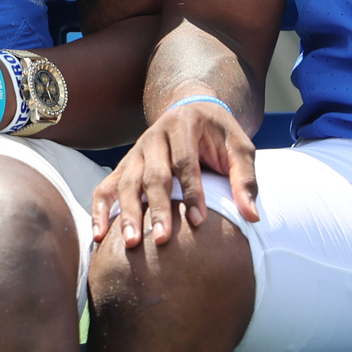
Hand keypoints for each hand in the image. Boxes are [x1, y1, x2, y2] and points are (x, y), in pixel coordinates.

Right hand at [90, 98, 258, 248]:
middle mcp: (153, 137)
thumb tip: (252, 217)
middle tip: (162, 239)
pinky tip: (99, 235)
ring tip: (132, 242)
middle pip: (152, 174)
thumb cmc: (218, 134)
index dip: (192, 192)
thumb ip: (246, 179)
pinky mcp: (125, 166)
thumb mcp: (239, 147)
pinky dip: (100, 210)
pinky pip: (105, 187)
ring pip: (126, 182)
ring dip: (127, 213)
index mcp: (183, 125)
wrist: (191, 109)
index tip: (200, 222)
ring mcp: (135, 152)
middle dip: (156, 208)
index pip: (185, 161)